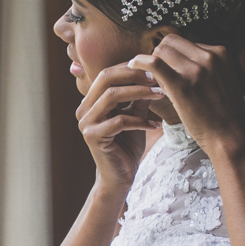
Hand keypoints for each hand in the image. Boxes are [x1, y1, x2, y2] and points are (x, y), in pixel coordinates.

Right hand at [75, 63, 166, 191]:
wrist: (120, 177)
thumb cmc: (127, 146)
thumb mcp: (135, 115)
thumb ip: (138, 96)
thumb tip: (152, 72)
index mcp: (90, 101)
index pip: (107, 74)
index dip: (130, 68)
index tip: (154, 69)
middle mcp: (84, 110)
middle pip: (105, 79)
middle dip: (134, 76)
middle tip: (157, 78)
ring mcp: (86, 123)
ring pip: (111, 96)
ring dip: (139, 93)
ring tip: (160, 94)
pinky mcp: (93, 137)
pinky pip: (119, 121)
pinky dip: (140, 120)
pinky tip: (155, 125)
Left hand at [126, 34, 244, 154]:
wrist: (231, 136)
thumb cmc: (223, 114)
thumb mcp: (220, 80)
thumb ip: (203, 67)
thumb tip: (178, 61)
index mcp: (220, 53)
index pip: (184, 42)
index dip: (171, 54)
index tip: (166, 67)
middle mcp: (209, 56)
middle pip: (170, 42)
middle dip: (160, 56)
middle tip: (156, 73)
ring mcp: (196, 70)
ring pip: (161, 51)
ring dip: (151, 63)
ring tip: (151, 79)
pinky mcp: (182, 85)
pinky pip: (154, 64)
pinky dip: (139, 62)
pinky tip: (133, 66)